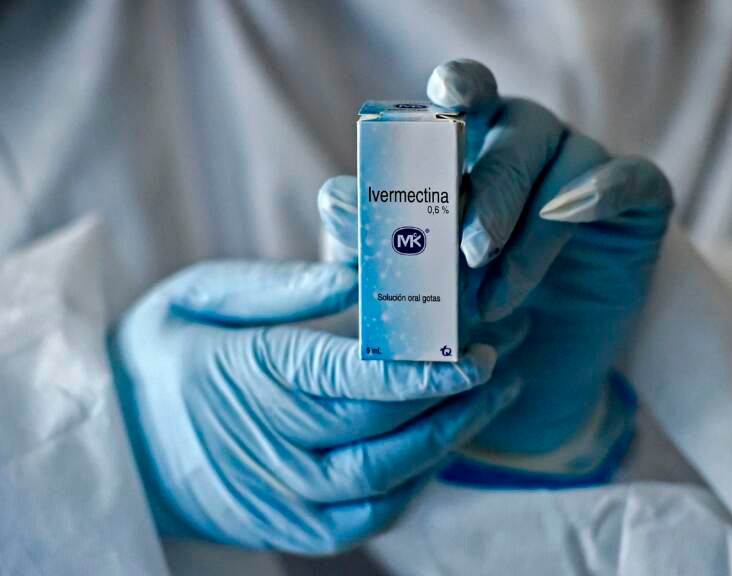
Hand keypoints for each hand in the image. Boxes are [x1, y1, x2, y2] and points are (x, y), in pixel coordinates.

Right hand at [110, 260, 516, 552]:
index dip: (414, 367)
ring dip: (446, 437)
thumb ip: (281, 288)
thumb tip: (359, 275)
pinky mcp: (291, 527)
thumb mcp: (201, 294)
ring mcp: (279, 497)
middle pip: (377, 427)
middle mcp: (265, 446)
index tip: (471, 348)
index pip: (343, 377)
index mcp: (243, 376)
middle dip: (448, 394)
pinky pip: (370, 518)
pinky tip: (444, 439)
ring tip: (491, 394)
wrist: (118, 444)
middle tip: (498, 355)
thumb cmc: (162, 353)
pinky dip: (416, 480)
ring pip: (383, 481)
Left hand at [318, 59, 672, 482]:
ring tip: (494, 301)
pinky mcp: (637, 202)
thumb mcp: (411, 285)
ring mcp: (583, 169)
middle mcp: (528, 147)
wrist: (534, 369)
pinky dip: (603, 190)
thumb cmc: (461, 313)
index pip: (466, 99)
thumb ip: (375, 241)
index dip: (458, 88)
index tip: (445, 99)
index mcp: (473, 149)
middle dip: (489, 192)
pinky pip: (632, 179)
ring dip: (528, 232)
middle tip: (468, 252)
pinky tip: (572, 212)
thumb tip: (334, 197)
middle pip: (514, 135)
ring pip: (565, 165)